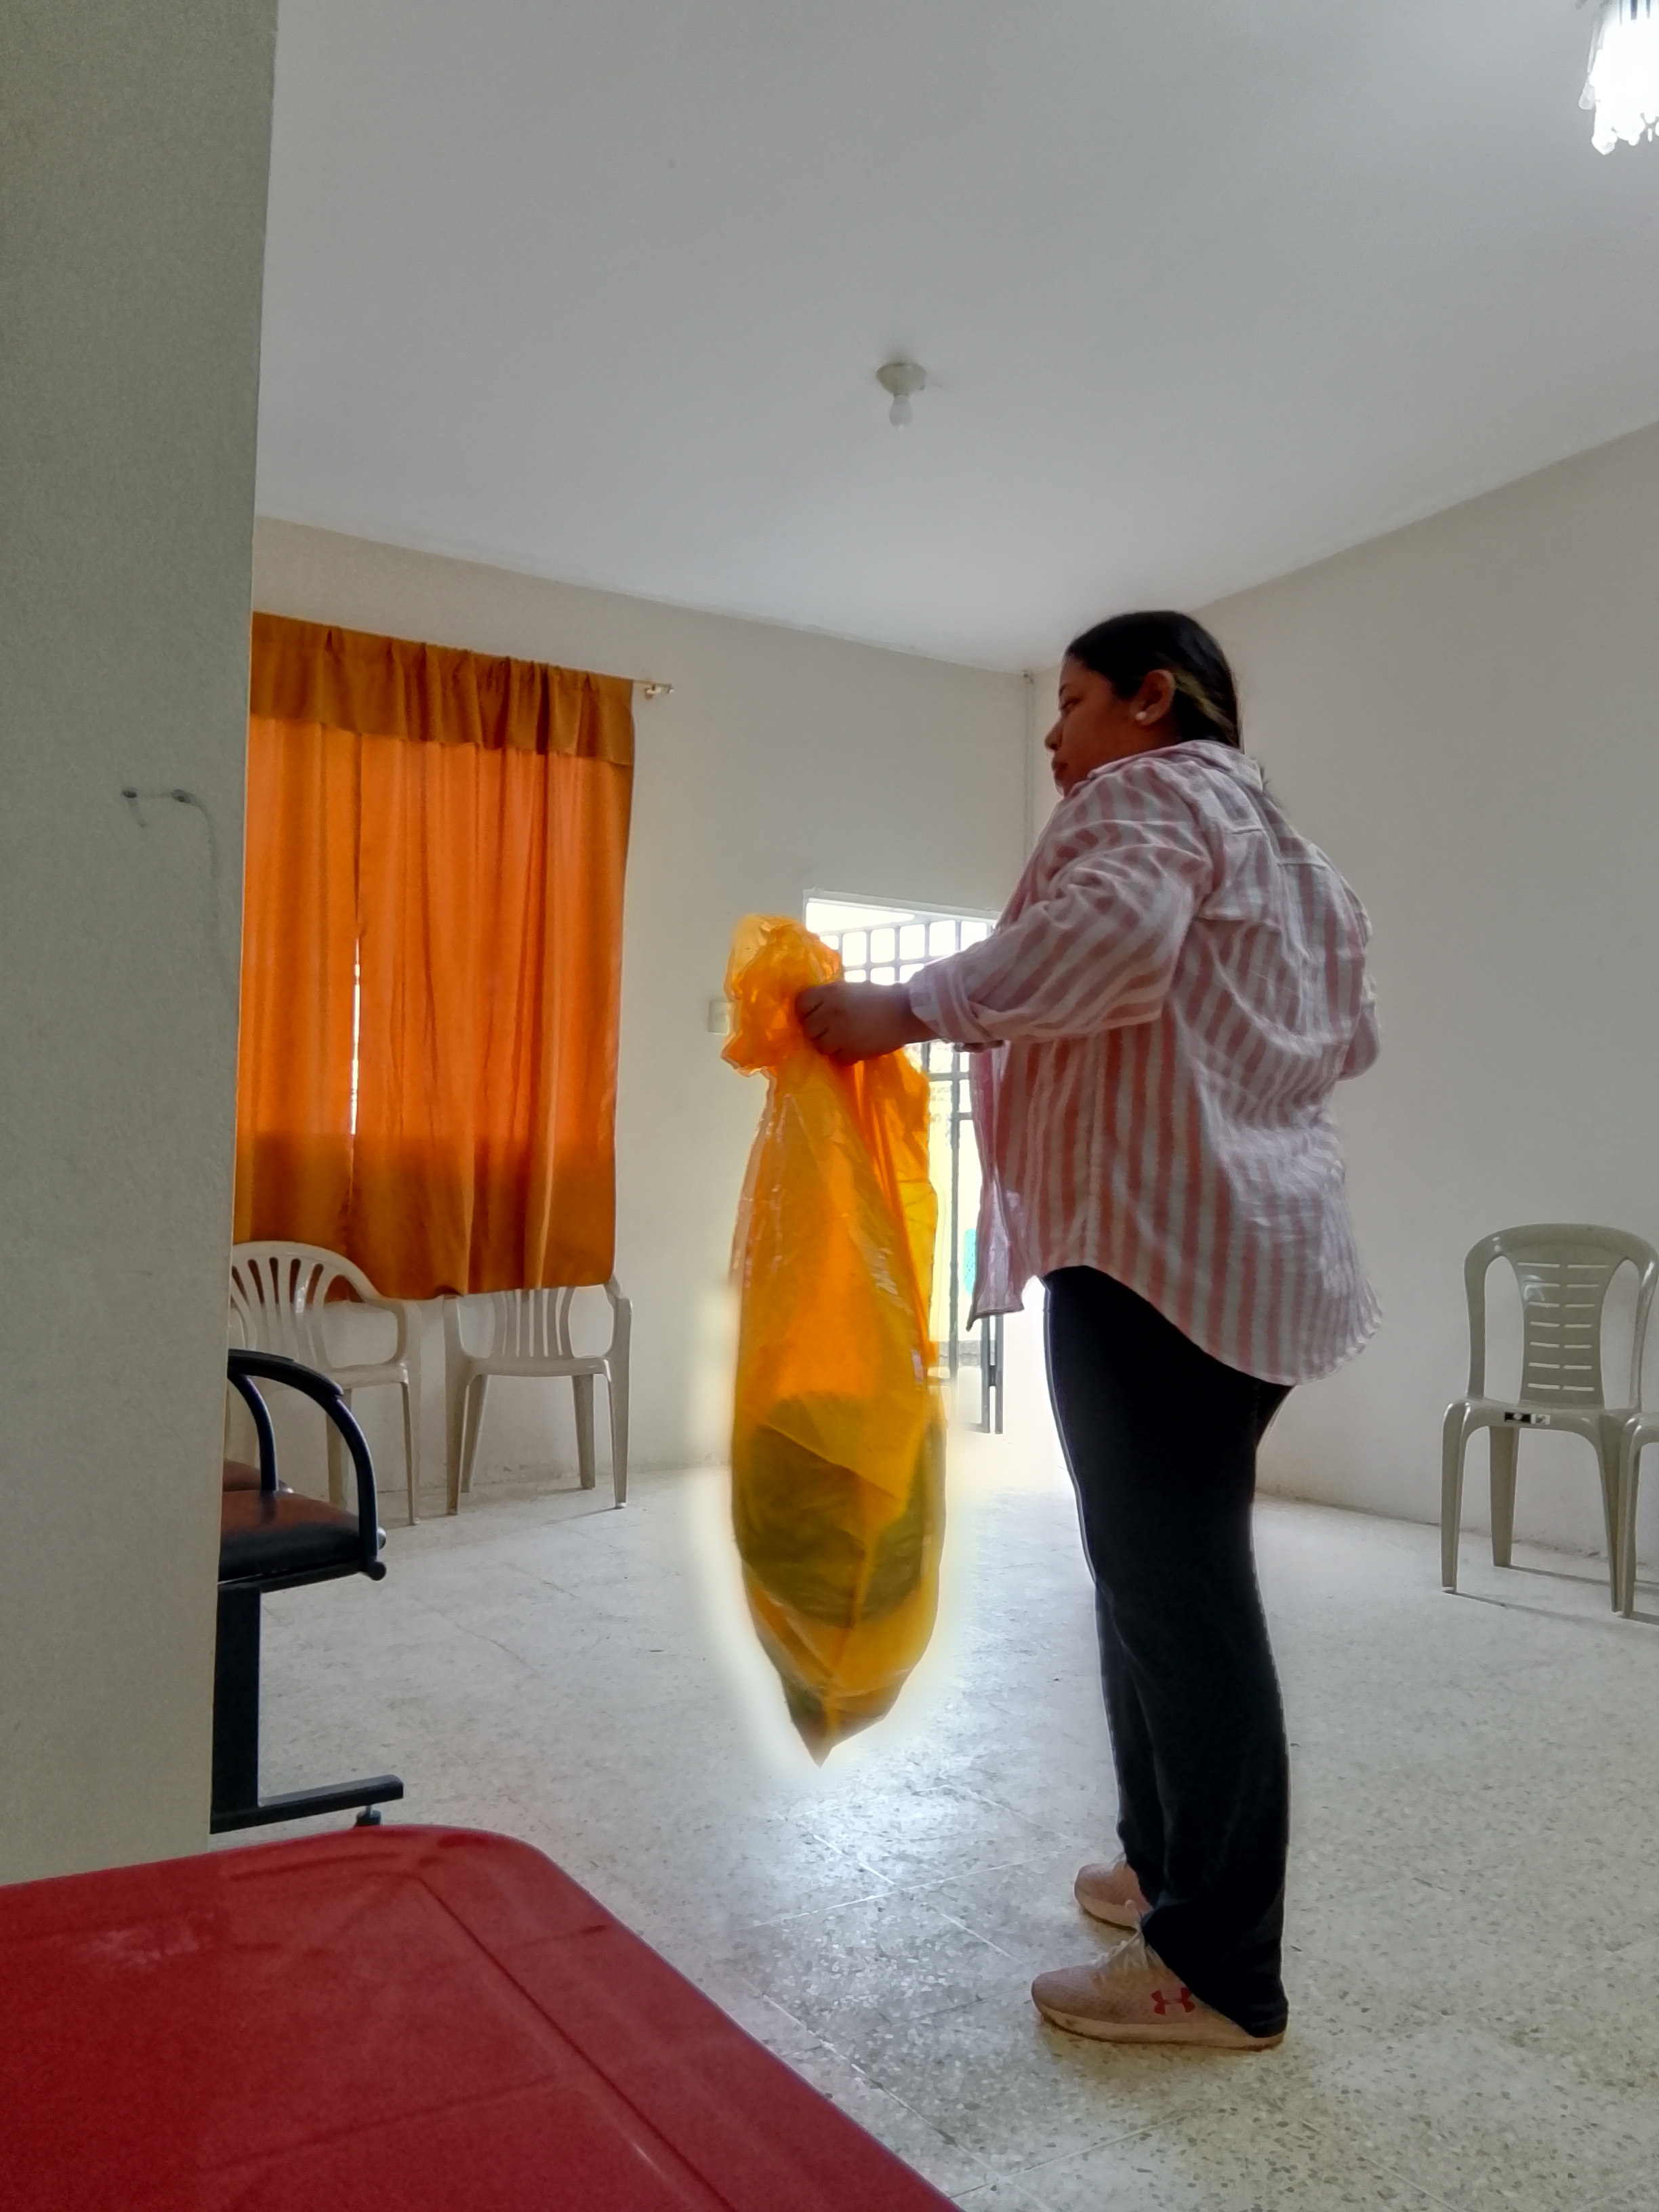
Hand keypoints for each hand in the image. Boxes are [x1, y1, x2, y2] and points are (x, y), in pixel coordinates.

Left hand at [796, 981, 932, 1064]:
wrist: (907, 1012)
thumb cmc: (879, 997)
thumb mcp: (850, 988)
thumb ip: (829, 997)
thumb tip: (812, 1008)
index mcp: (831, 992)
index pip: (801, 1004)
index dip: (806, 1012)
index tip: (814, 1016)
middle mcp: (832, 1012)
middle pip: (809, 1029)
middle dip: (818, 1031)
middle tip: (831, 1031)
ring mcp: (841, 1033)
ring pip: (820, 1046)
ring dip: (830, 1046)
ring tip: (843, 1041)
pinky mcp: (853, 1051)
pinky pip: (838, 1058)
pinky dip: (845, 1056)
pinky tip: (855, 1048)